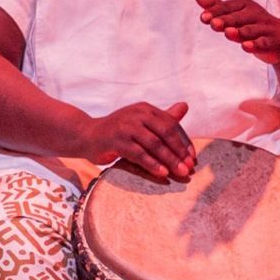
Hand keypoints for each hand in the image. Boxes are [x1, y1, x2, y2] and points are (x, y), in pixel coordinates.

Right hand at [76, 101, 194, 178]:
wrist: (86, 135)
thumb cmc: (117, 131)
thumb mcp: (140, 122)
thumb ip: (162, 118)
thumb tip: (185, 106)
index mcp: (145, 109)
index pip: (171, 124)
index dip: (184, 142)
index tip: (193, 158)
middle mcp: (136, 114)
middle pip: (165, 133)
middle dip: (179, 152)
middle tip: (190, 167)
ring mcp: (125, 126)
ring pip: (154, 144)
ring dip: (169, 160)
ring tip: (180, 172)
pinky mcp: (116, 140)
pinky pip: (139, 154)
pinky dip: (152, 164)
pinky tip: (163, 174)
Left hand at [194, 0, 279, 64]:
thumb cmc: (252, 24)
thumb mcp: (234, 14)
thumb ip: (215, 5)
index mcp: (244, 5)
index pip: (226, 8)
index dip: (214, 12)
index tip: (203, 18)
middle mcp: (255, 14)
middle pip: (236, 18)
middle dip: (225, 21)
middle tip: (213, 24)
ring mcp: (265, 28)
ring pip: (250, 31)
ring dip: (239, 32)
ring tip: (229, 33)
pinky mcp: (273, 42)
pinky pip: (263, 43)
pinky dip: (255, 45)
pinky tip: (246, 46)